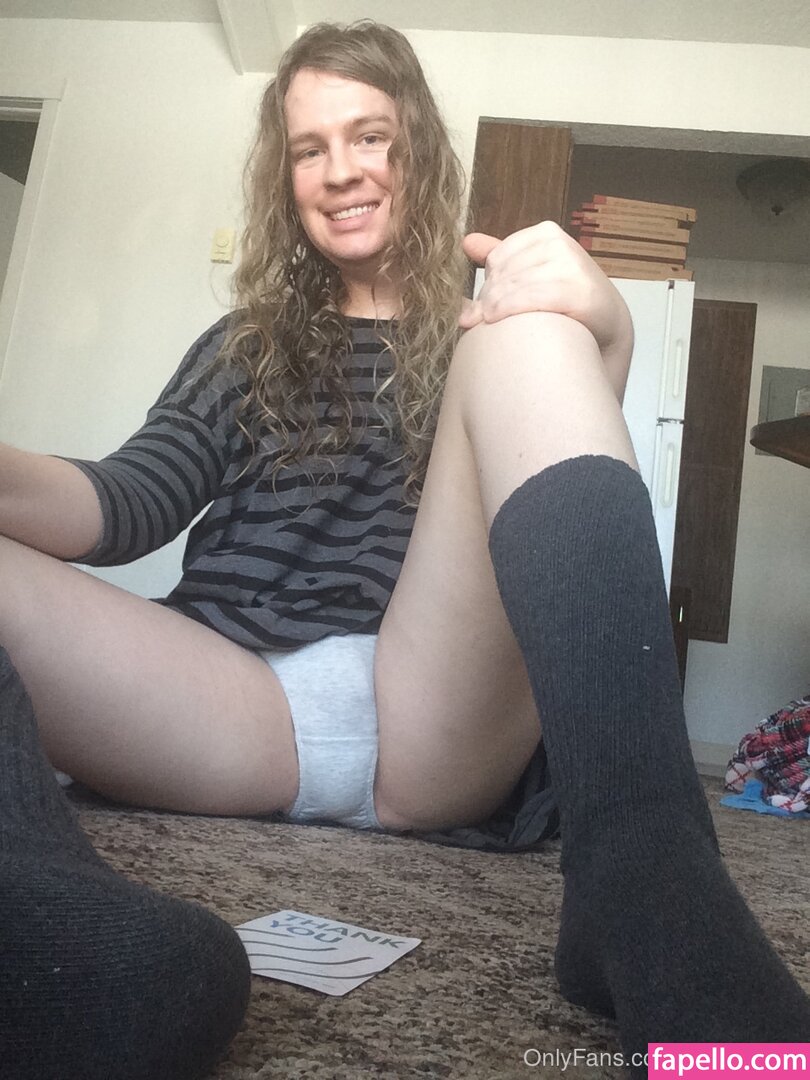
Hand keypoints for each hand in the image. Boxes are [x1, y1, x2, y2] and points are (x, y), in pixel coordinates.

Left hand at [459, 221, 633, 391]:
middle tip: (478, 321)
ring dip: (493, 307)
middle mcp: (559, 243)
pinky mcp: (579, 289)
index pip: (497, 257)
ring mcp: (571, 264)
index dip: (486, 284)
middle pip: (503, 272)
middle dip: (487, 299)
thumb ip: (502, 258)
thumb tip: (467, 241)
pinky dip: (509, 309)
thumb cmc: (566, 302)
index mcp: (545, 233)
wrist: (608, 326)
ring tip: (485, 325)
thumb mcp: (534, 274)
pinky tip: (496, 321)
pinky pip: (531, 297)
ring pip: (513, 284)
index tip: (480, 308)